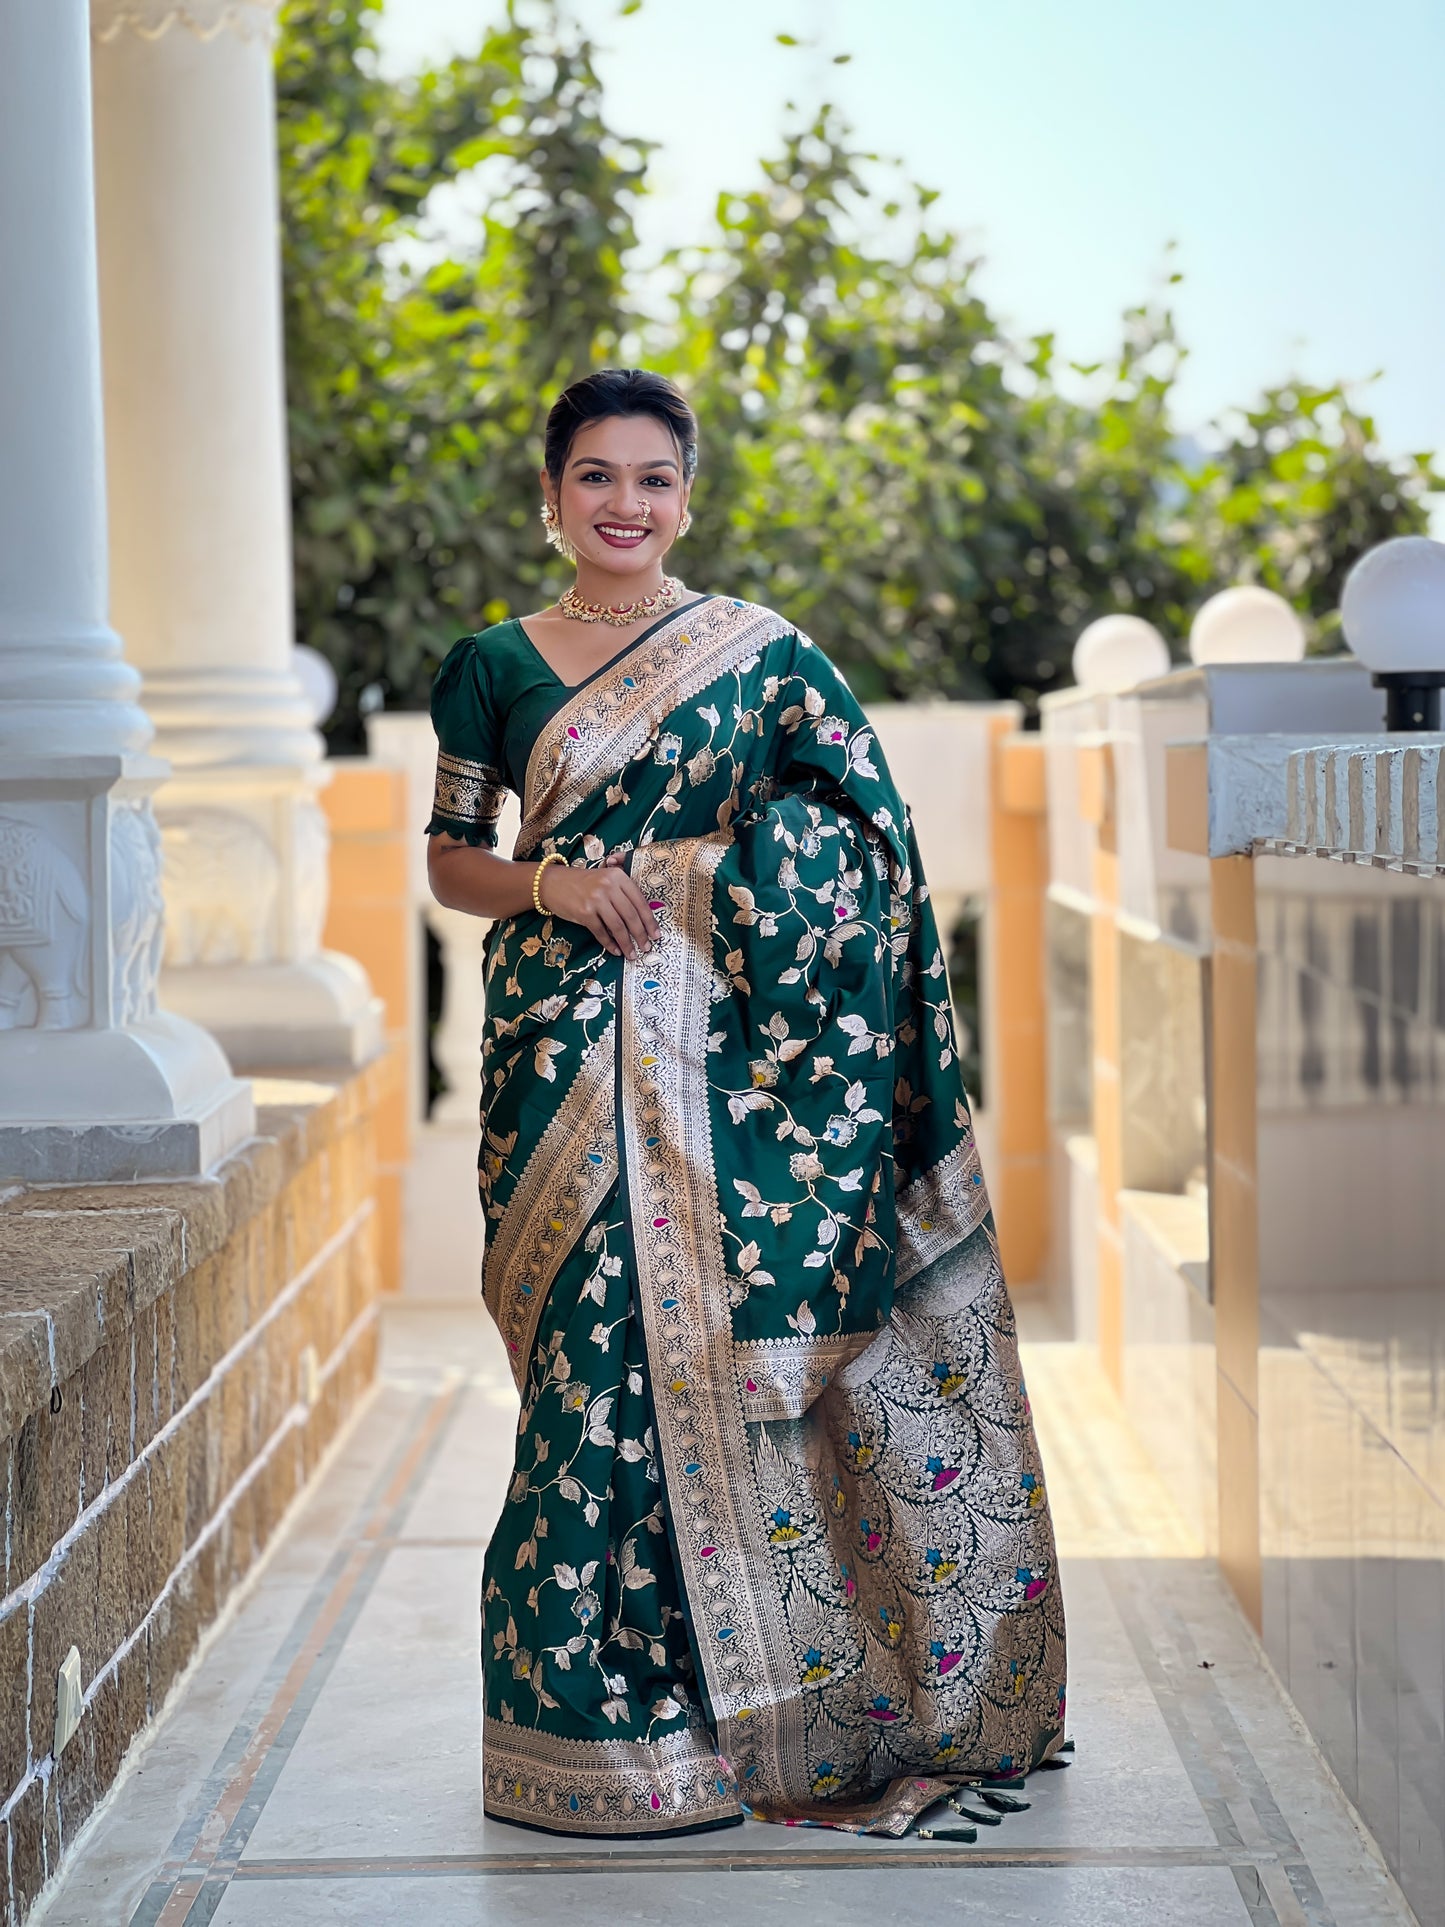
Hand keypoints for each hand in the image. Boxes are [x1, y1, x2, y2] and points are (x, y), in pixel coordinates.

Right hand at [538, 850, 658, 959]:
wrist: (553, 883)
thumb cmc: (583, 884)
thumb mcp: (605, 880)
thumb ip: (622, 894)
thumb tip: (642, 921)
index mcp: (618, 876)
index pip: (640, 901)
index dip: (650, 920)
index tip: (656, 934)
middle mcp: (608, 886)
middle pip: (631, 915)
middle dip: (641, 934)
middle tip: (646, 948)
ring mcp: (596, 899)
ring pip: (618, 926)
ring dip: (626, 943)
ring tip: (632, 954)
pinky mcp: (584, 912)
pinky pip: (601, 932)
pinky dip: (609, 943)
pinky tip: (615, 951)